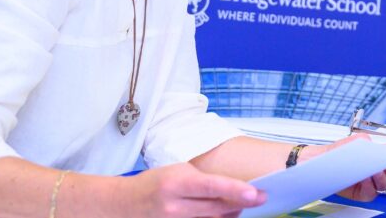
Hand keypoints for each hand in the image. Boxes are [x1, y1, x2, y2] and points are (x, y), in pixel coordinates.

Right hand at [122, 162, 264, 217]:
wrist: (125, 204)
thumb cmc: (156, 183)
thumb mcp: (179, 172)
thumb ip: (205, 181)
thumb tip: (235, 189)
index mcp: (175, 184)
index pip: (212, 187)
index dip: (236, 191)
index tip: (256, 194)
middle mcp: (173, 208)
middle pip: (216, 209)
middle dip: (241, 204)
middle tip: (261, 198)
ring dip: (230, 215)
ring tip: (240, 205)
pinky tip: (225, 215)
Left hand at [299, 133, 385, 201]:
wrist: (321, 163)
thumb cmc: (340, 150)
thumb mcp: (360, 141)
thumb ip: (379, 144)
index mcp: (382, 153)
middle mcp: (380, 168)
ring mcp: (372, 182)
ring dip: (380, 177)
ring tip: (372, 171)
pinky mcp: (363, 193)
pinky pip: (372, 194)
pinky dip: (368, 187)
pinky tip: (362, 180)